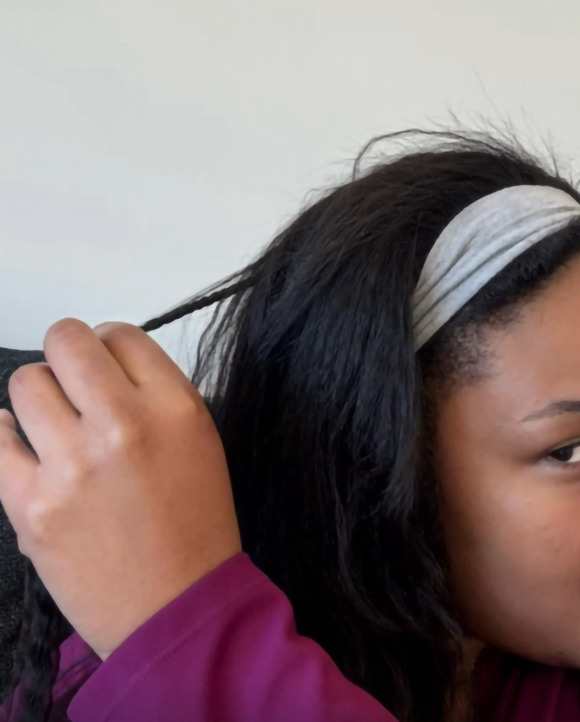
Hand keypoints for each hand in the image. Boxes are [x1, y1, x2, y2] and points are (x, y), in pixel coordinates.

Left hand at [0, 319, 241, 659]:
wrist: (175, 608)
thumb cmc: (194, 522)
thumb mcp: (198, 438)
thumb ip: (154, 391)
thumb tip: (101, 363)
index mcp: (173, 407)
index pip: (120, 334)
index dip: (110, 347)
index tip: (108, 369)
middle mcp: (122, 425)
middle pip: (66, 341)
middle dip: (68, 354)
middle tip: (76, 384)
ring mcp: (71, 464)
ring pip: (27, 382)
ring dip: (42, 396)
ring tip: (58, 425)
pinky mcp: (31, 505)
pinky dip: (7, 434)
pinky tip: (24, 442)